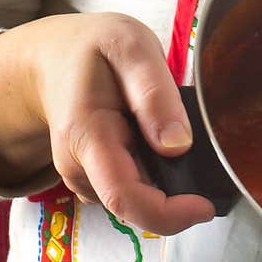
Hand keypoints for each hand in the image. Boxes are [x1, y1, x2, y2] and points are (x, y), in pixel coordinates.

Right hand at [0, 12, 214, 233]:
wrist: (55, 57)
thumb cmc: (95, 48)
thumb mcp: (130, 47)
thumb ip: (154, 93)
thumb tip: (178, 146)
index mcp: (87, 135)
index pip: (125, 196)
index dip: (169, 214)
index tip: (205, 205)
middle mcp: (78, 166)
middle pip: (133, 206)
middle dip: (175, 202)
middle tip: (207, 168)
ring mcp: (82, 176)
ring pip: (134, 199)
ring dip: (164, 185)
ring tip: (174, 139)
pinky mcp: (91, 177)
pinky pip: (129, 188)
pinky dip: (152, 176)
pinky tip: (156, 144)